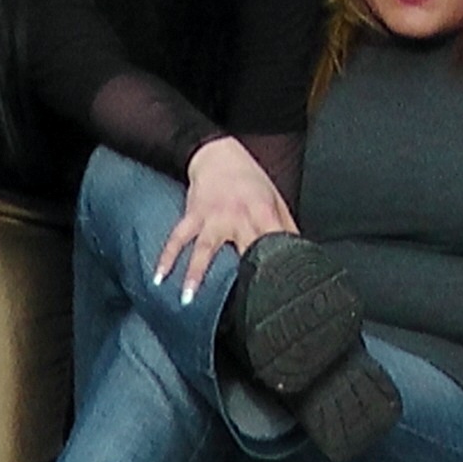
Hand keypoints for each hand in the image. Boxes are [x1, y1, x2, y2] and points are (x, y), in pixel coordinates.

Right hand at [158, 136, 296, 294]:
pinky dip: (167, 257)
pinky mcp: (193, 215)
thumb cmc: (251, 182)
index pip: (273, 241)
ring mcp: (212, 216)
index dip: (276, 264)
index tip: (276, 291)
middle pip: (241, 247)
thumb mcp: (275, 200)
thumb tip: (302, 257)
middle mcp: (237, 214)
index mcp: (263, 211)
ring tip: (188, 298)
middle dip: (241, 273)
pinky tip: (160, 277)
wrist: (219, 155)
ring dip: (195, 273)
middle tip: (239, 307)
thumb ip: (287, 228)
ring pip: (204, 247)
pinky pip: (178, 238)